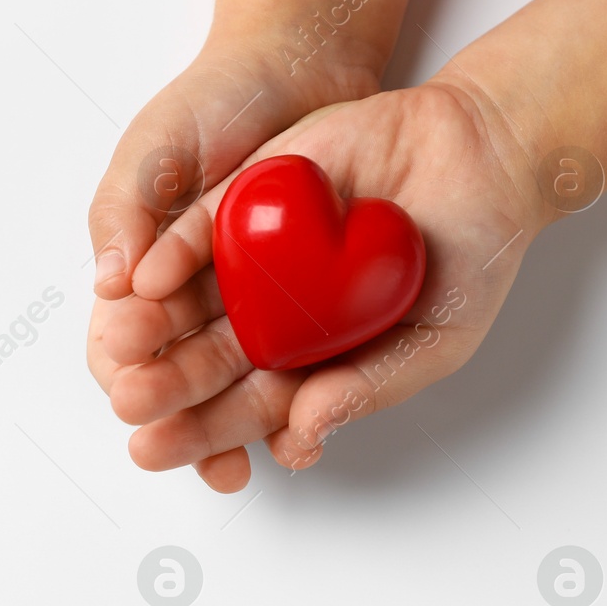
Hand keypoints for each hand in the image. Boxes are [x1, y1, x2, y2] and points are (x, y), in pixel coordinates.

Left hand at [102, 78, 544, 491]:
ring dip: (149, 323)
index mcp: (310, 362)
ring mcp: (257, 259)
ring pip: (187, 300)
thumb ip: (367, 387)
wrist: (487, 156)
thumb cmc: (469, 258)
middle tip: (128, 403)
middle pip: (202, 358)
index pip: (244, 406)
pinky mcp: (249, 200)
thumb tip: (300, 439)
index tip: (154, 450)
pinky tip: (144, 280)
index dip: (200, 432)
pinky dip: (172, 254)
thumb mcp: (432, 340)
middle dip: (163, 384)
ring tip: (119, 346)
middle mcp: (272, 315)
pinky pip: (202, 231)